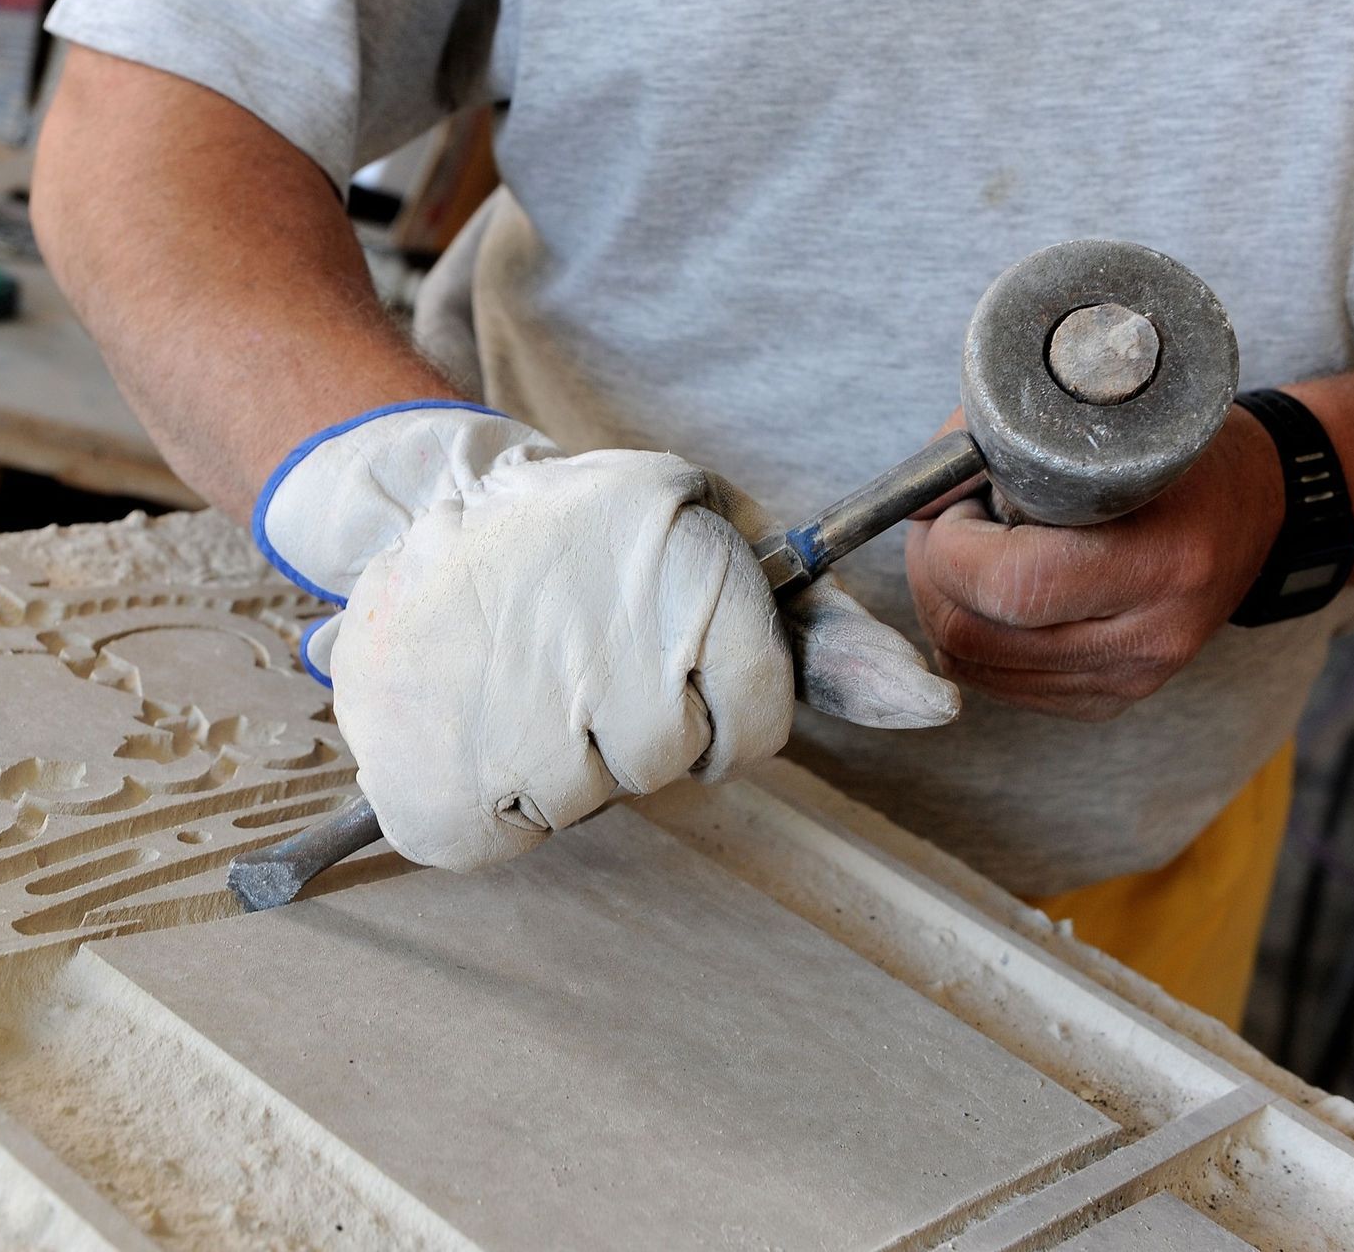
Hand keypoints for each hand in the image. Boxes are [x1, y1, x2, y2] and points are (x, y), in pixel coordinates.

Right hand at [257, 403, 958, 871]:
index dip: (717, 695)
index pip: (758, 714)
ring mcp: (518, 711)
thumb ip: (825, 636)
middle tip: (574, 651)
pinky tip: (474, 712)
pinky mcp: (445, 777)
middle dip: (634, 722)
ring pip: (593, 796)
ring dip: (561, 754)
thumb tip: (937, 711)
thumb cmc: (594, 544)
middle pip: (674, 759)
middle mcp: (607, 634)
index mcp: (686, 559)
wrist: (416, 524)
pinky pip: (512, 829)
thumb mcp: (714, 548)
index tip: (660, 645)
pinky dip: (495, 789)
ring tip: (517, 671)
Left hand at [905, 406, 1283, 721]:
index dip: (949, 547)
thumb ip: (991, 445)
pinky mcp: (1108, 699)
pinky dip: (970, 638)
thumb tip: (914, 495)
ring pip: (972, 667)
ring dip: (942, 607)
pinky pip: (995, 684)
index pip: (1010, 586)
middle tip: (943, 527)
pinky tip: (990, 593)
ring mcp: (1130, 678)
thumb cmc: (1168, 451)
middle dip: (932, 576)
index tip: (951, 507)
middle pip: (975, 636)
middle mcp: (1149, 637)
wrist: (1254, 506)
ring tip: (965, 555)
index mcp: (1161, 562)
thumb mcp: (1093, 422)